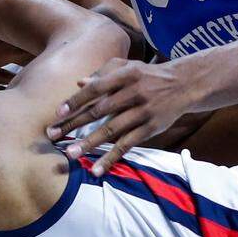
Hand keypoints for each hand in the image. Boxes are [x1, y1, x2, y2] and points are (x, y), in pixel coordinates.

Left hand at [45, 58, 195, 175]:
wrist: (185, 83)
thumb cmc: (148, 75)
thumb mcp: (128, 67)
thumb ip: (104, 74)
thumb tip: (79, 83)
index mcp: (125, 75)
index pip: (96, 88)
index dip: (76, 100)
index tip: (58, 112)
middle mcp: (134, 93)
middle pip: (99, 111)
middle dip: (73, 124)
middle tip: (52, 136)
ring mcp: (143, 112)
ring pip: (111, 130)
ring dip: (89, 143)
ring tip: (70, 154)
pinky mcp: (151, 129)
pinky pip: (127, 145)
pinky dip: (111, 158)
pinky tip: (96, 169)